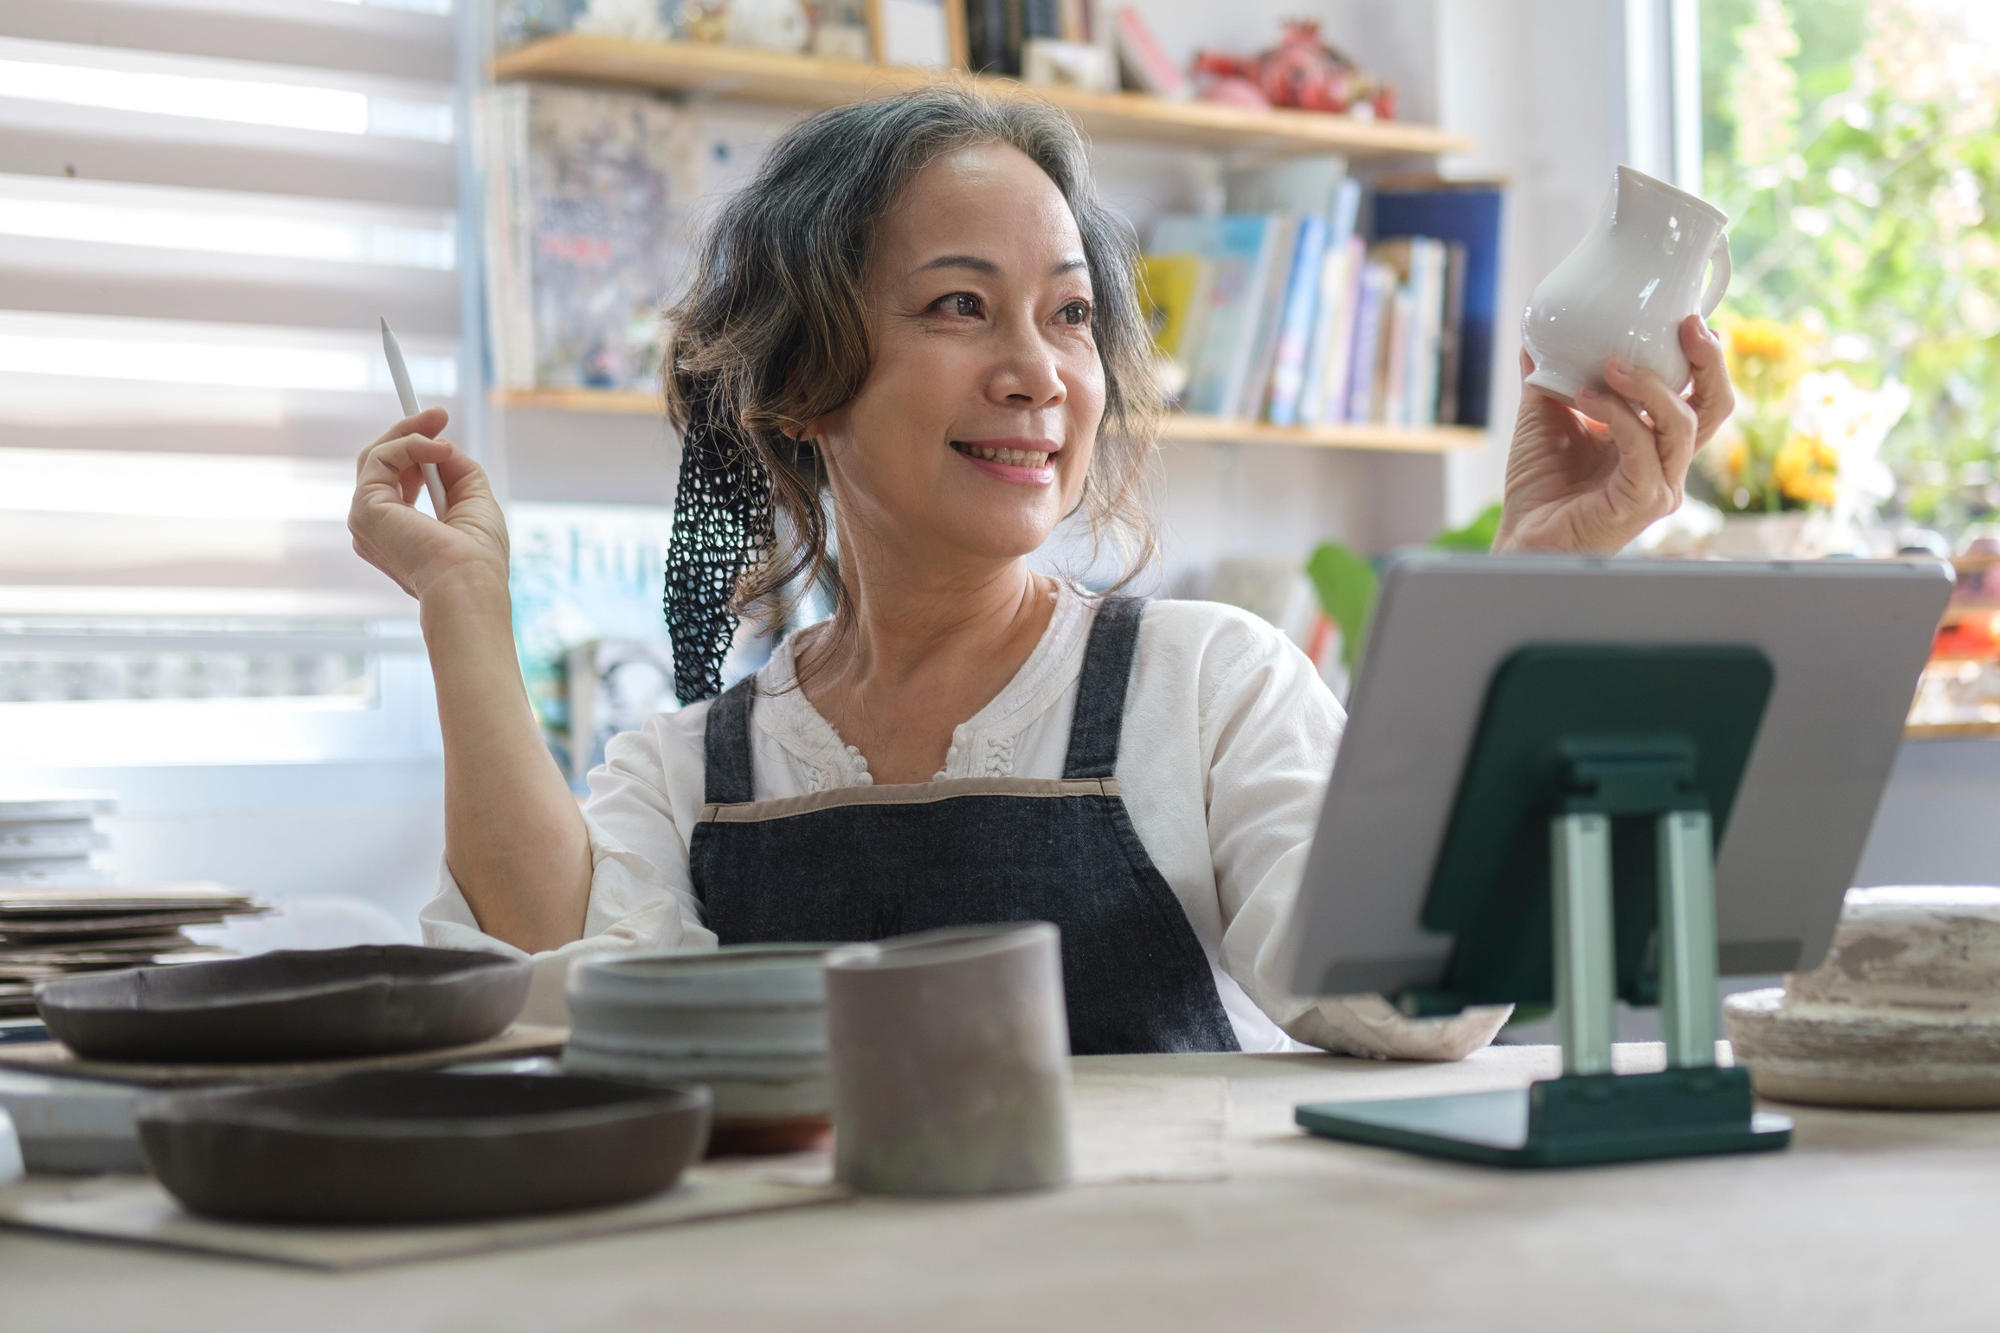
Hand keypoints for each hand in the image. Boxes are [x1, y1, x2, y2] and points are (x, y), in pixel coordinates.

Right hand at [348, 408, 509, 601]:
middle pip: (381, 464)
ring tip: (440, 425)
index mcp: (398, 531)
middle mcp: (375, 527)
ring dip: (411, 433)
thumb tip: (443, 444)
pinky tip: (438, 449)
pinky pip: (381, 458)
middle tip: (439, 414)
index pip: (395, 480)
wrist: (468, 585)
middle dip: (410, 432)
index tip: (438, 425)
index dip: (414, 449)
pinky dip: (410, 444)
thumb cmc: (477, 558)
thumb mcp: (473, 502)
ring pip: (377, 456)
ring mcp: (365, 518)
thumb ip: (456, 470)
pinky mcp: (365, 508)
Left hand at [1492, 315, 1734, 554]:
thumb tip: (1539, 337)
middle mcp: (1667, 463)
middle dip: (1708, 364)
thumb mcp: (1546, 417)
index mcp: (1655, 440)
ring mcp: (1660, 485)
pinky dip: (1616, 415)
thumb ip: (1552, 378)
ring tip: (1608, 365)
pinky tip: (1585, 397)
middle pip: (1713, 408)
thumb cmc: (1540, 485)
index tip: (1687, 321)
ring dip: (1646, 386)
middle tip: (1686, 329)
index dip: (1704, 359)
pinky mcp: (1641, 502)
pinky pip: (1642, 448)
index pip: (1700, 396)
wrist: (1522, 534)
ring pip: (1681, 424)